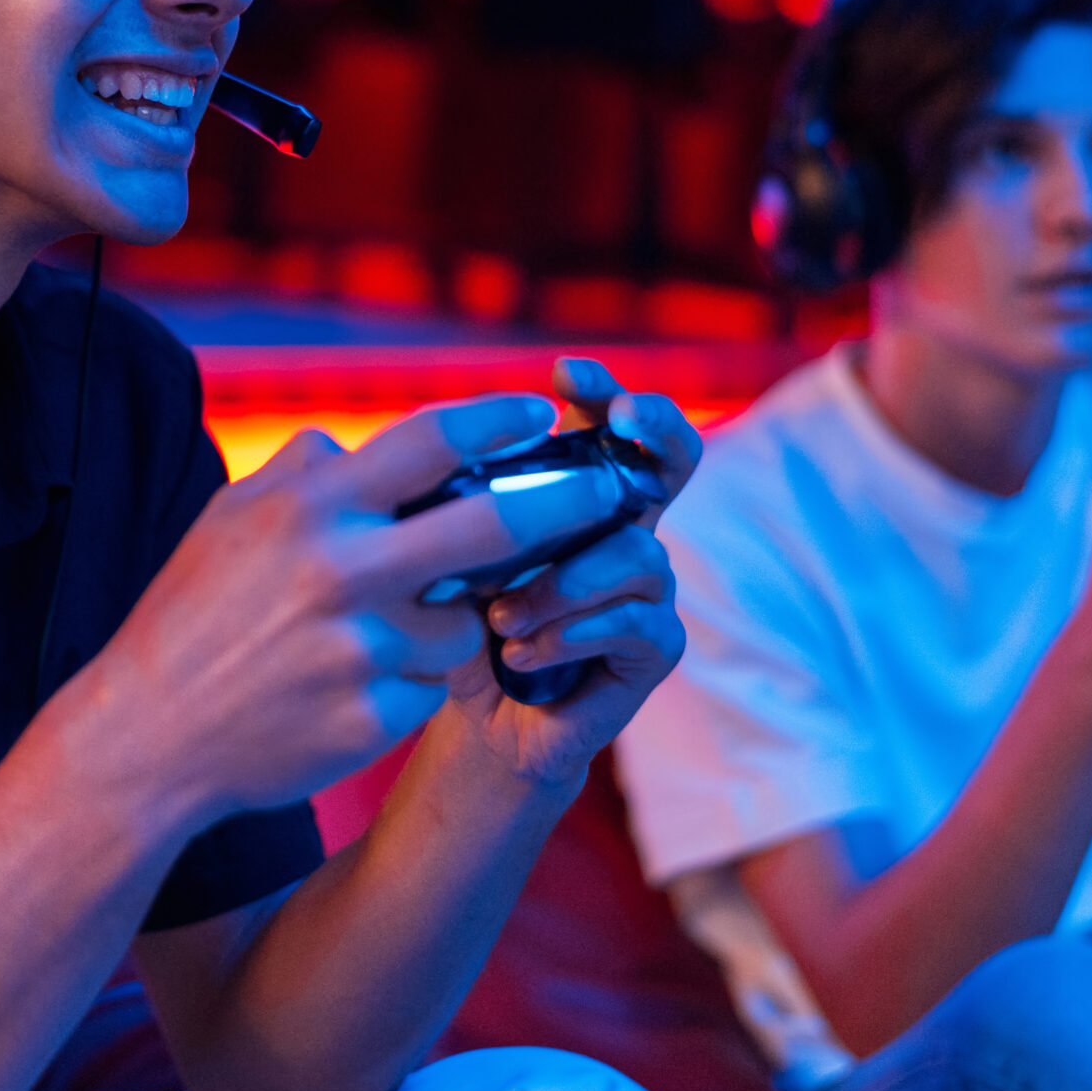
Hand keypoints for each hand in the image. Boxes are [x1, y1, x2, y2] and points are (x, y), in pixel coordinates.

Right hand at [90, 392, 634, 819]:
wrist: (146, 739)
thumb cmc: (192, 615)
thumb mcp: (231, 517)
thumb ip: (306, 471)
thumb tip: (359, 439)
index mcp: (310, 509)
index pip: (429, 443)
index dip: (496, 421)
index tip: (538, 414)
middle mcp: (344, 572)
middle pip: (493, 524)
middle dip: (561, 506)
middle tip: (602, 497)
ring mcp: (364, 651)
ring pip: (467, 621)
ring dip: (453, 621)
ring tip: (385, 633)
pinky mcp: (376, 718)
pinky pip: (431, 686)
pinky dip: (410, 681)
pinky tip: (352, 687)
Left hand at [443, 358, 701, 790]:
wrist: (483, 719)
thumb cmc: (465, 628)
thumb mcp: (448, 563)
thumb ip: (453, 514)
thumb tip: (420, 461)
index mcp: (578, 501)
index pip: (604, 425)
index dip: (598, 389)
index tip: (564, 371)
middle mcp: (624, 532)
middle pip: (672, 460)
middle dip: (653, 429)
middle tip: (620, 420)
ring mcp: (648, 589)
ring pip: (636, 554)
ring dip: (564, 582)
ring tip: (502, 614)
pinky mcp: (656, 647)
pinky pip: (636, 620)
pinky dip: (571, 633)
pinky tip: (521, 653)